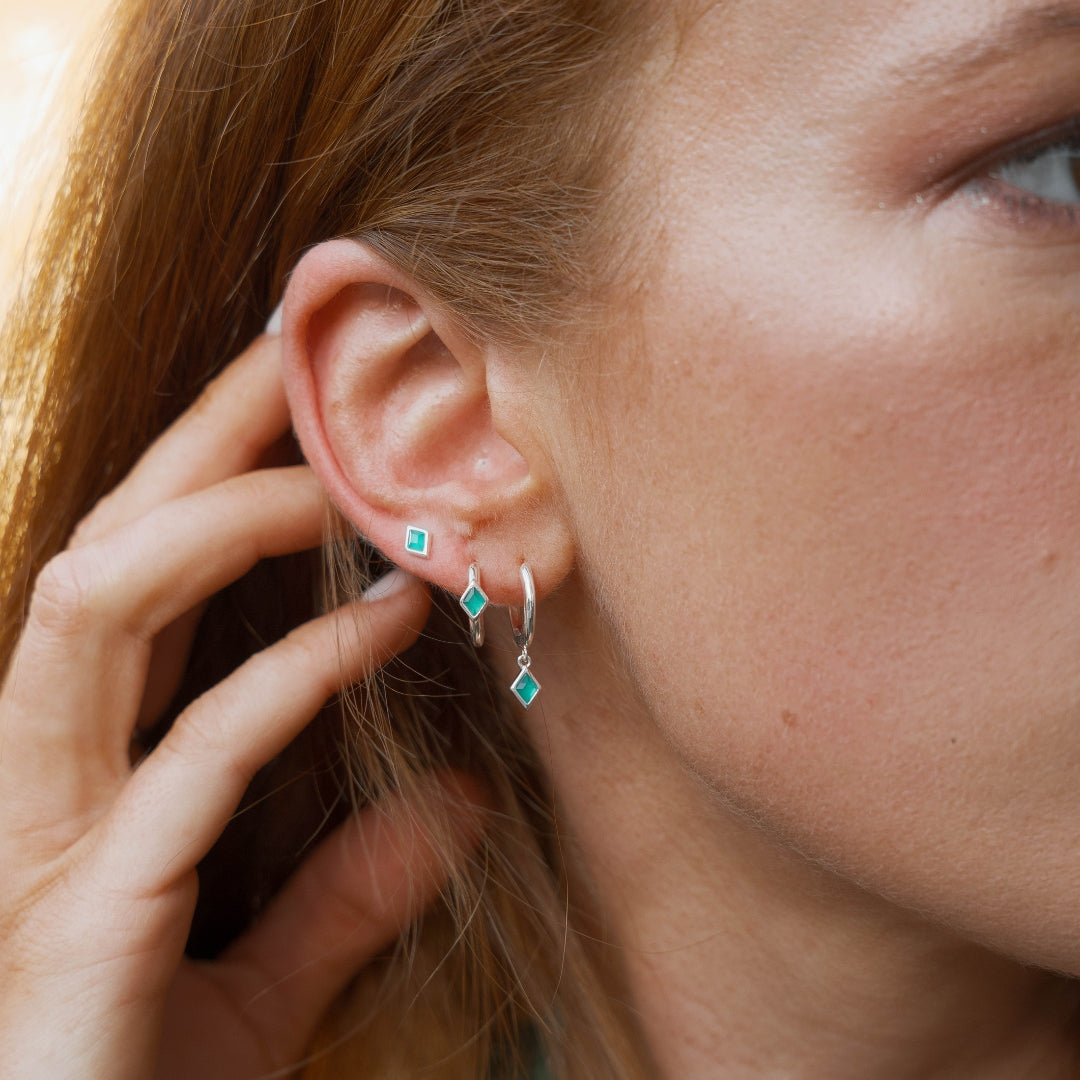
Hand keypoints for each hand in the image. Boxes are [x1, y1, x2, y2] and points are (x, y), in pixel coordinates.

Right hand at [0, 333, 479, 1079]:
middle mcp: (39, 785)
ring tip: (342, 481)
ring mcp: (40, 843)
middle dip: (198, 443)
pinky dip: (292, 672)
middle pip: (103, 553)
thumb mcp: (266, 979)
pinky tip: (387, 622)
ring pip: (94, 609)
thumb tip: (462, 800)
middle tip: (304, 360)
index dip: (204, 477)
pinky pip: (189, 755)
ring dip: (220, 521)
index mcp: (78, 782)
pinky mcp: (78, 914)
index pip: (133, 583)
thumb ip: (347, 885)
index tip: (299, 401)